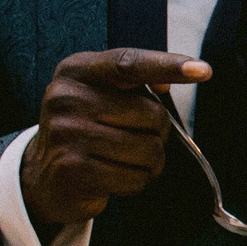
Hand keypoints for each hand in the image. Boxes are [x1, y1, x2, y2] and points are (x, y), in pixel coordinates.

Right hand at [20, 48, 208, 230]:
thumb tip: (167, 81)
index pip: (128, 63)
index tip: (203, 70)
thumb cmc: (86, 128)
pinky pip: (134, 179)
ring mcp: (67, 135)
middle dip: (157, 132)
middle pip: (151, 114)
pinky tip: (115, 177)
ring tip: (125, 160)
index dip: (168, 65)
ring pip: (148, 150)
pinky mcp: (73, 171)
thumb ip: (133, 82)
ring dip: (149, 162)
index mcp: (76, 70)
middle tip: (136, 138)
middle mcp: (66, 98)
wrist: (43, 175)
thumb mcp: (99, 93)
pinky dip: (136, 182)